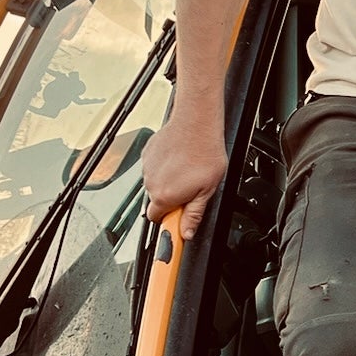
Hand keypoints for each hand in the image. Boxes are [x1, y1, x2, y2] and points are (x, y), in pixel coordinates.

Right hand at [142, 116, 226, 239]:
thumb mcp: (207, 190)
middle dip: (171, 198)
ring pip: (155, 184)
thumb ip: (194, 214)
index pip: (157, 220)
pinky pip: (154, 168)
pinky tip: (179, 159)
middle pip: (157, 202)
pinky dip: (164, 167)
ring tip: (186, 169)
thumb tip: (187, 233)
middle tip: (190, 186)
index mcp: (165, 196)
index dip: (170, 218)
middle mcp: (151, 184)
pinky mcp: (147, 154)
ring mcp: (147, 168)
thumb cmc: (205, 152)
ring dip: (168, 182)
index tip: (178, 218)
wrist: (196, 122)